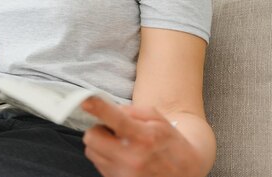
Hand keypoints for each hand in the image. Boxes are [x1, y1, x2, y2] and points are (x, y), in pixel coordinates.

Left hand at [82, 97, 203, 176]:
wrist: (185, 173)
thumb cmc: (169, 142)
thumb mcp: (157, 119)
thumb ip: (131, 111)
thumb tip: (108, 110)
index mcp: (144, 138)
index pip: (116, 120)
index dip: (99, 108)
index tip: (86, 101)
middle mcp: (132, 159)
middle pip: (91, 137)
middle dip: (98, 130)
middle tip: (113, 130)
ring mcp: (124, 174)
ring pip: (92, 151)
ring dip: (101, 145)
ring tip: (121, 145)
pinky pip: (98, 164)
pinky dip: (106, 158)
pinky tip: (123, 158)